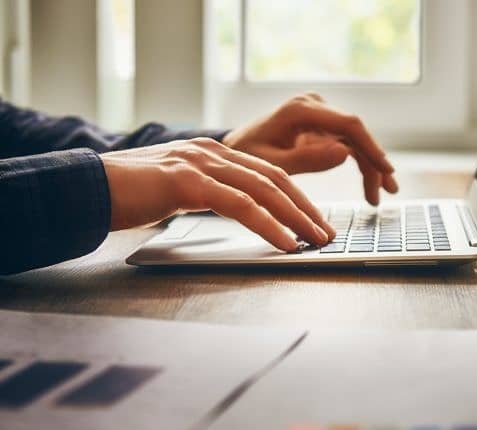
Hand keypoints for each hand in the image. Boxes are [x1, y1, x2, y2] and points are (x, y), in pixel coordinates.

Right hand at [101, 138, 334, 251]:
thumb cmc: (128, 194)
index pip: (268, 173)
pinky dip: (268, 225)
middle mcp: (211, 152)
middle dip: (306, 208)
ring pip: (264, 189)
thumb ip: (206, 192)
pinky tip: (285, 242)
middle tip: (327, 232)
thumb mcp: (176, 188)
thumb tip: (236, 212)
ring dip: (296, 218)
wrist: (85, 188)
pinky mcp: (187, 182)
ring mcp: (200, 164)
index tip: (315, 220)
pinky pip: (240, 204)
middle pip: (275, 179)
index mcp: (212, 152)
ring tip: (316, 240)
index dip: (297, 197)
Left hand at [222, 92, 398, 204]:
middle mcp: (313, 107)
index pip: (348, 125)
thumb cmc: (246, 157)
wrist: (233, 150)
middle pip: (356, 133)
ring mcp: (318, 115)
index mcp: (300, 110)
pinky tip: (369, 185)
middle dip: (374, 162)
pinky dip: (359, 164)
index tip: (386, 169)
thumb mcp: (272, 165)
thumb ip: (307, 160)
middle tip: (388, 191)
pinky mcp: (320, 127)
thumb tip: (344, 153)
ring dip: (370, 167)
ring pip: (355, 141)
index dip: (371, 147)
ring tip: (379, 196)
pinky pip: (347, 145)